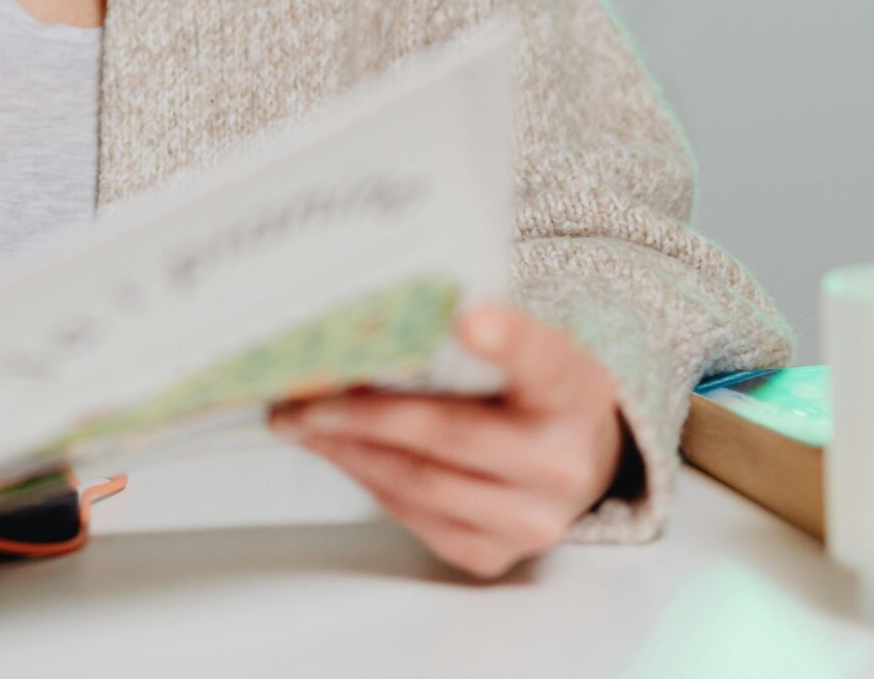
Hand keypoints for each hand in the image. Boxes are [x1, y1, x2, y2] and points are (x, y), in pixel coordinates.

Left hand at [267, 305, 630, 579]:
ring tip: (299, 421)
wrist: (574, 461)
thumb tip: (364, 328)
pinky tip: (335, 449)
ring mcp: (532, 517)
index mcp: (572, 389)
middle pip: (453, 433)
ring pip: (421, 482)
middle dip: (365, 412)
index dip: (506, 340)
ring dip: (348, 448)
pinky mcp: (494, 553)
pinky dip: (365, 477)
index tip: (467, 319)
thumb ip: (463, 339)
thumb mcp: (522, 350)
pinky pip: (413, 515)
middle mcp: (561, 461)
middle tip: (305, 393)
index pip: (541, 359)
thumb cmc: (528, 394)